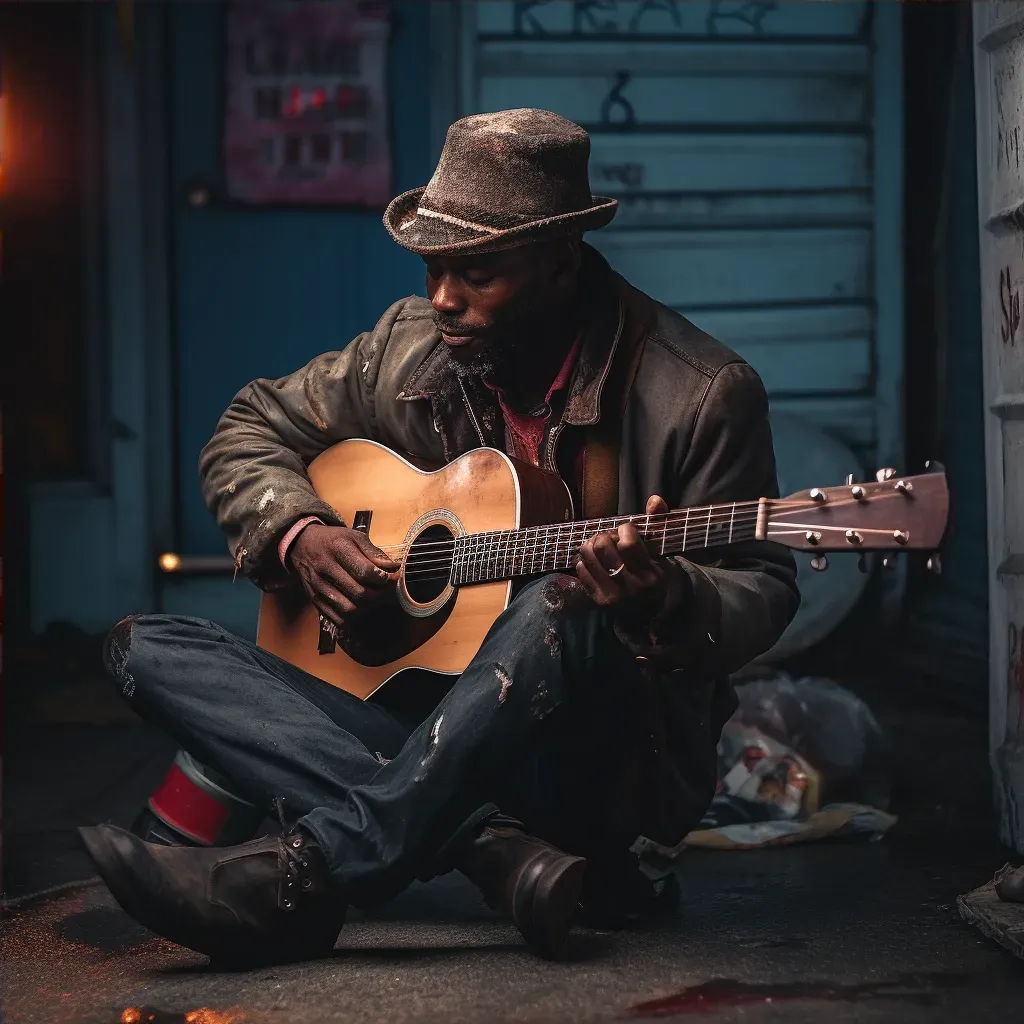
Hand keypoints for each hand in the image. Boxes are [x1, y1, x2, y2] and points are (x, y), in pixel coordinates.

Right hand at [288, 523, 399, 627]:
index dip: (383, 578)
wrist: (302, 544)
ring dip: (366, 607)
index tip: (391, 577)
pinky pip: (337, 618)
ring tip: (373, 598)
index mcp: (338, 548)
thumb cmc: (333, 540)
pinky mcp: (314, 599)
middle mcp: (325, 568)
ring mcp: (318, 586)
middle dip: (379, 594)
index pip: (365, 571)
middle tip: (386, 590)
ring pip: (349, 609)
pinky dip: (352, 617)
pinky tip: (359, 606)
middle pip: (359, 593)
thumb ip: (374, 552)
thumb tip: (393, 567)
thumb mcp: (355, 536)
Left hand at [575, 494, 679, 620]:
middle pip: (602, 547)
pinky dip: (586, 560)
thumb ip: (659, 523)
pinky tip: (596, 561)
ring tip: (600, 545)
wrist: (648, 612)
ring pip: (587, 556)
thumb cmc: (655, 574)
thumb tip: (654, 500)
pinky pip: (580, 570)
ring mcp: (613, 597)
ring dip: (591, 544)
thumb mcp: (662, 552)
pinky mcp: (598, 601)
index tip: (628, 530)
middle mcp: (631, 589)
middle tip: (611, 537)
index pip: (627, 543)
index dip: (625, 529)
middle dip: (605, 535)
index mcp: (651, 576)